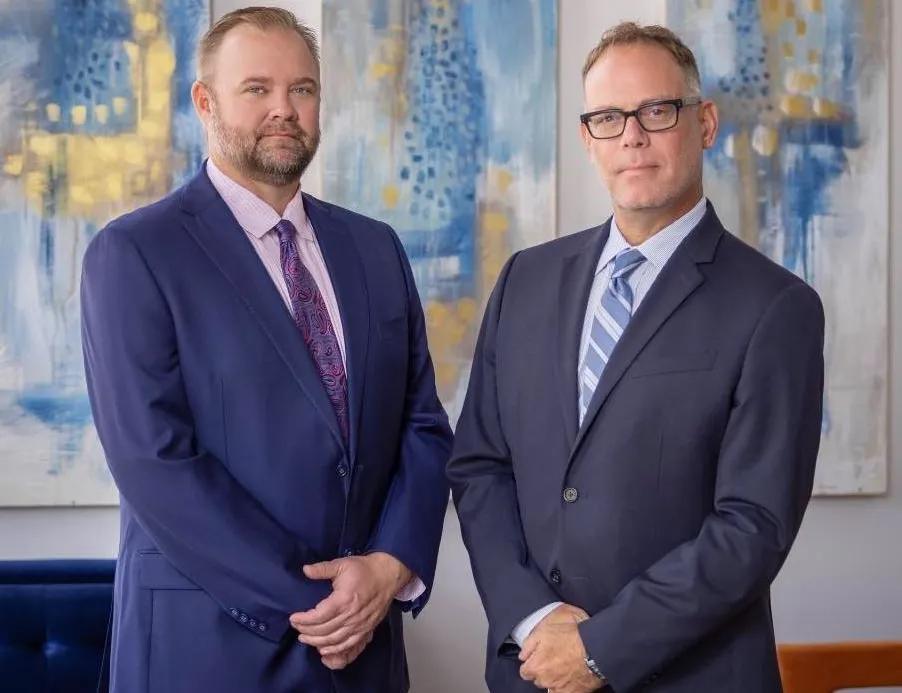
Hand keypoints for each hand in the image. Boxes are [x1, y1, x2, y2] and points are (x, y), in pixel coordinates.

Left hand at [290, 552, 411, 667]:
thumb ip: (322, 569)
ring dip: (317, 642)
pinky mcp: (366, 630)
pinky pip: (349, 646)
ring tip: (305, 638)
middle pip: (324, 631)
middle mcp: (351, 616)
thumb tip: (305, 570)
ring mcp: (359, 625)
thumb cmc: (364, 569)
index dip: (303, 620)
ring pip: (334, 641)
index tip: (293, 618)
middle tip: (297, 628)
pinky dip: (335, 651)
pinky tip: (324, 650)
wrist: (388, 575)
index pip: (318, 616)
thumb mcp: (342, 564)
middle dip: (307, 631)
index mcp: (343, 599)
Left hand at [519, 604, 600, 691]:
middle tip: (553, 660)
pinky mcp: (573, 692)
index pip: (525, 672)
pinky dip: (564, 687)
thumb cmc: (570, 638)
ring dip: (554, 679)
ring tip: (563, 667)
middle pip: (538, 679)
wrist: (594, 648)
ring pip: (550, 686)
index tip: (537, 659)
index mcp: (535, 667)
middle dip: (542, 671)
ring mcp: (559, 688)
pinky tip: (569, 677)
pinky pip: (563, 692)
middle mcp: (545, 681)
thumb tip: (523, 655)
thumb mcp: (543, 632)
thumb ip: (528, 645)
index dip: (531, 664)